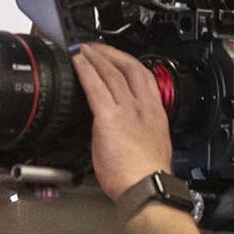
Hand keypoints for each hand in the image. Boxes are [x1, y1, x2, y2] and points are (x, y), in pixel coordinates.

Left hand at [70, 42, 173, 200]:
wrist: (146, 187)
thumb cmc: (145, 177)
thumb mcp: (146, 148)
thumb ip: (134, 134)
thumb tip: (120, 133)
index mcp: (155, 114)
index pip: (143, 78)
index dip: (129, 63)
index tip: (118, 58)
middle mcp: (143, 107)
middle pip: (128, 69)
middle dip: (110, 55)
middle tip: (96, 47)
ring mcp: (127, 110)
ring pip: (111, 74)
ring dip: (96, 58)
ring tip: (84, 50)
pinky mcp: (109, 117)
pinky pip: (96, 87)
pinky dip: (86, 71)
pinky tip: (78, 63)